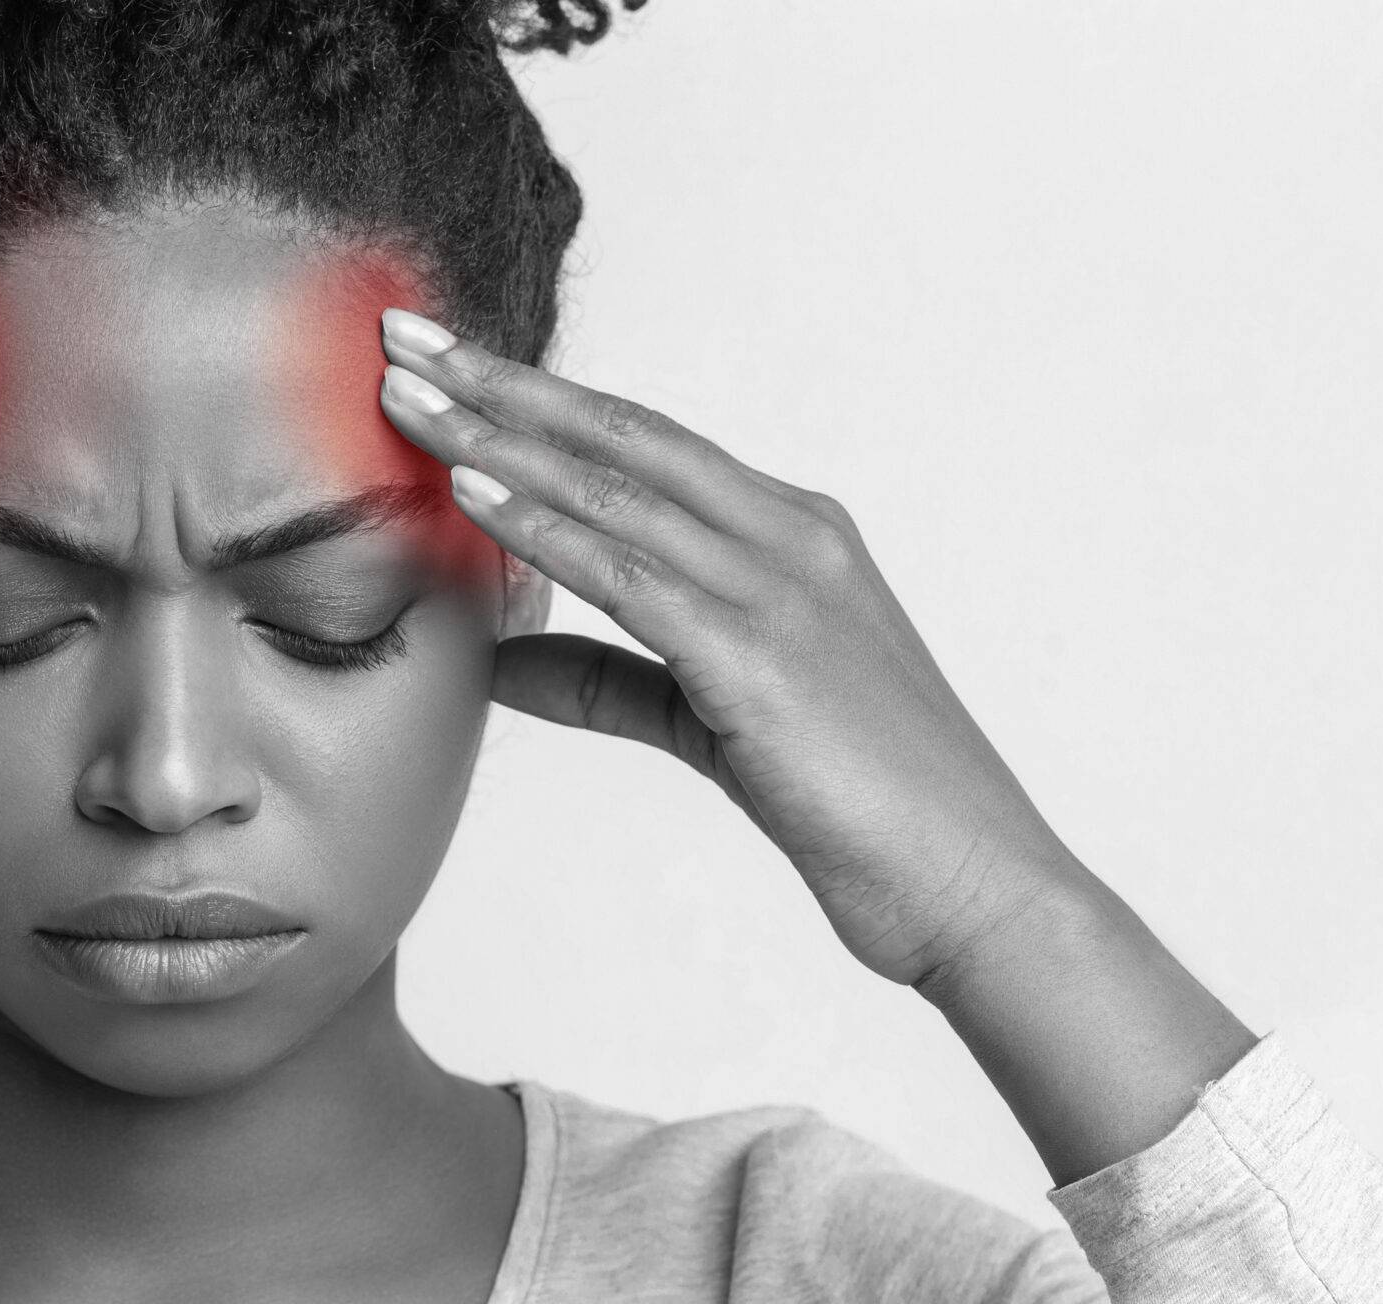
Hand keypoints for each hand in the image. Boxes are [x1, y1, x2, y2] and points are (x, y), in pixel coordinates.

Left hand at [376, 308, 1083, 990]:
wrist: (978, 885)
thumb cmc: (865, 810)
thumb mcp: (714, 725)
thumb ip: (612, 681)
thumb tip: (500, 662)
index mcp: (793, 538)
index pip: (644, 443)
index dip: (540, 399)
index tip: (450, 368)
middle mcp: (792, 539)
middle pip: (622, 434)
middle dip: (505, 383)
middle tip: (405, 338)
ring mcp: (782, 590)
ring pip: (616, 489)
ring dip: (501, 440)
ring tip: (407, 402)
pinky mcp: (761, 659)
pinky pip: (631, 574)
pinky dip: (545, 527)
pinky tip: (472, 495)